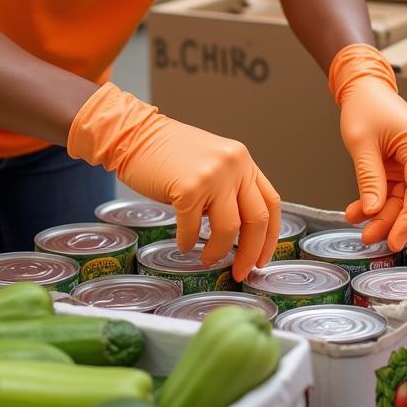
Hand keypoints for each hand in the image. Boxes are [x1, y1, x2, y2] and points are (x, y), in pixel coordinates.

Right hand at [67, 83, 280, 281]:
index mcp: (242, 160)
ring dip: (217, 251)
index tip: (262, 259)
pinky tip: (182, 242)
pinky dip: (187, 242)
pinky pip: (193, 229)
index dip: (270, 237)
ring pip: (229, 229)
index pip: (270, 203)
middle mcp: (234, 164)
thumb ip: (229, 187)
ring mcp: (213, 175)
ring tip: (206, 257)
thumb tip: (240, 232)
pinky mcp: (189, 188)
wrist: (136, 134)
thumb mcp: (212, 163)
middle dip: (250, 253)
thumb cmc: (169, 153)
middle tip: (239, 271)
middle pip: (256, 220)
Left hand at [329, 44, 406, 251]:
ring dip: (390, 217)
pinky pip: (402, 192)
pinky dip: (384, 205)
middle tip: (379, 241)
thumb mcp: (360, 143)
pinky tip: (362, 213)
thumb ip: (368, 178)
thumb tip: (373, 212)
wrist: (364, 89)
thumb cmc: (364, 108)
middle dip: (404, 223)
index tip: (394, 241)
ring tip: (364, 231)